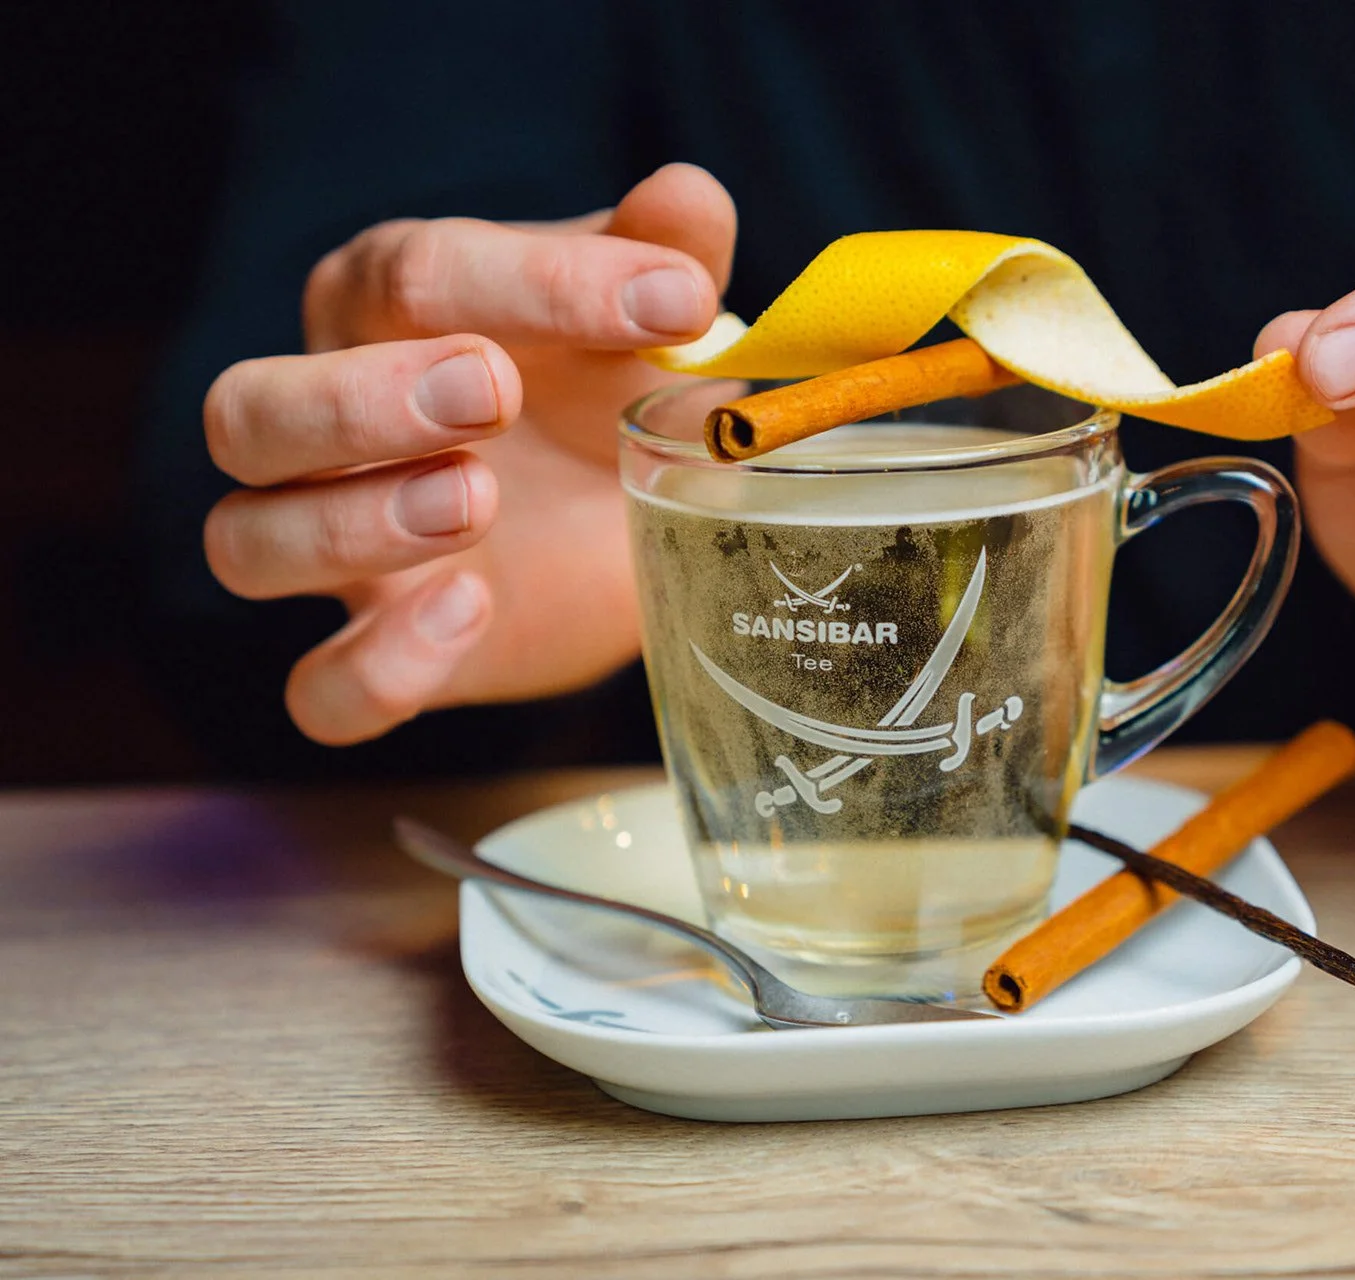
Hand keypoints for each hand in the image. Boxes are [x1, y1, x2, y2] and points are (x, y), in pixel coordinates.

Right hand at [202, 164, 735, 743]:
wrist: (630, 521)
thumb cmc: (608, 390)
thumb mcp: (643, 324)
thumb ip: (664, 254)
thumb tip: (689, 196)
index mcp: (387, 307)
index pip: (416, 272)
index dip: (542, 284)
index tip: (674, 301)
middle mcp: (329, 423)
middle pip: (252, 408)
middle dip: (358, 399)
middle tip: (490, 390)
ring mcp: (341, 550)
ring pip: (248, 539)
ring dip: (351, 523)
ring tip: (476, 499)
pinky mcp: (383, 650)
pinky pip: (320, 689)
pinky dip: (378, 666)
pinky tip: (471, 613)